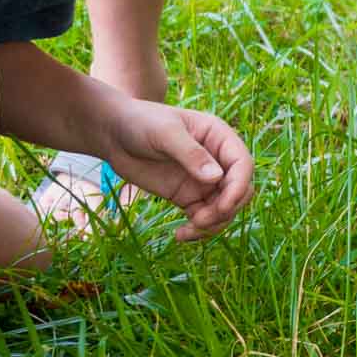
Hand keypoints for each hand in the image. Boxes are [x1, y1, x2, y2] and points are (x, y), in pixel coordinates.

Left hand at [97, 100, 254, 240]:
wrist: (114, 134)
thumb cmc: (140, 122)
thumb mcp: (165, 133)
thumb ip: (190, 154)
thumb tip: (217, 178)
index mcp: (218, 137)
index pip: (242, 165)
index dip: (239, 187)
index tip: (224, 206)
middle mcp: (216, 160)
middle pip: (239, 191)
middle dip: (226, 209)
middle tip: (200, 220)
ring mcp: (203, 181)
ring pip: (223, 209)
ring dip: (213, 224)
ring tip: (188, 229)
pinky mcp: (188, 197)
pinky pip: (204, 218)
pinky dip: (198, 230)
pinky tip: (181, 235)